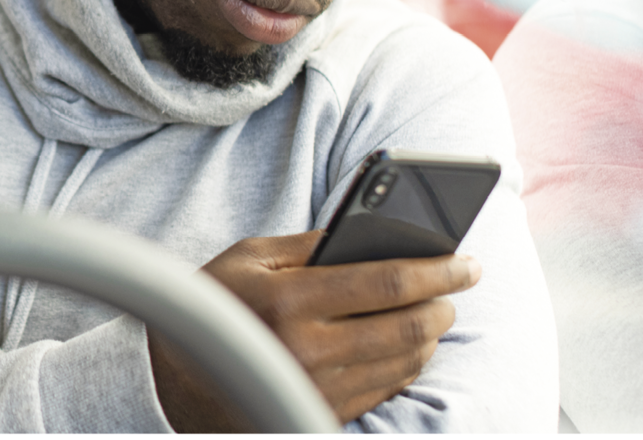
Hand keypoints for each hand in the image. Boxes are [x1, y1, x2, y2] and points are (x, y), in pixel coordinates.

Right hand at [150, 231, 479, 429]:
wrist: (177, 378)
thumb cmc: (217, 305)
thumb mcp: (249, 258)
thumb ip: (309, 244)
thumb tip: (371, 231)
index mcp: (289, 299)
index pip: (387, 281)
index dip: (437, 269)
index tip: (465, 261)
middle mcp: (308, 349)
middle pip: (409, 326)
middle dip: (444, 302)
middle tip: (457, 286)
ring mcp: (319, 387)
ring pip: (406, 361)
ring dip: (431, 334)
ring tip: (433, 311)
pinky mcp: (324, 413)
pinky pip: (388, 388)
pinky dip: (409, 363)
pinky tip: (408, 344)